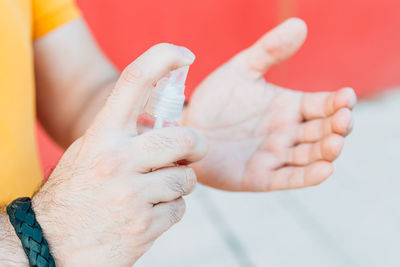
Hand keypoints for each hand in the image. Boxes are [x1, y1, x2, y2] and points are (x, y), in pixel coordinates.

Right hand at [32, 44, 206, 265]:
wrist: (50, 245)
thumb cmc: (75, 193)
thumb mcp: (89, 154)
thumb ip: (124, 137)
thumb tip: (167, 125)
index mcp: (101, 136)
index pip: (133, 82)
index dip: (162, 59)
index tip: (184, 54)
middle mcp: (116, 161)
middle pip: (184, 138)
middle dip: (197, 145)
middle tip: (193, 151)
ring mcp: (130, 196)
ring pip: (186, 179)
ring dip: (179, 185)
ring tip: (156, 190)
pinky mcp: (143, 227)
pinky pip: (179, 210)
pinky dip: (171, 211)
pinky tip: (148, 213)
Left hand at [184, 18, 355, 191]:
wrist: (189, 129)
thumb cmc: (215, 100)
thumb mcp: (240, 69)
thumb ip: (269, 50)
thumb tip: (300, 24)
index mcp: (288, 107)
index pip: (322, 105)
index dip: (337, 102)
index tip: (346, 96)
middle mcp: (288, 132)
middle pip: (322, 131)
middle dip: (337, 126)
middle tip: (343, 119)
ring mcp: (276, 156)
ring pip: (310, 155)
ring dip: (326, 151)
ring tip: (335, 142)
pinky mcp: (263, 177)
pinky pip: (290, 178)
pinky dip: (309, 176)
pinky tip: (325, 169)